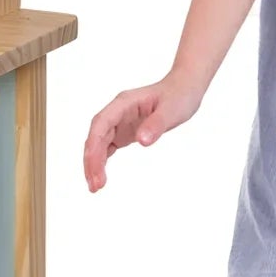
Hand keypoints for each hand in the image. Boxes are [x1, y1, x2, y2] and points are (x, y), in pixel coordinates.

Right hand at [84, 74, 204, 190]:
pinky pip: (107, 147)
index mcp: (123, 103)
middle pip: (96, 137)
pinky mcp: (124, 131)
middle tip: (95, 186)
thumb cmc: (178, 96)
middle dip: (92, 161)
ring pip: (98, 144)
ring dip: (94, 164)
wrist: (183, 89)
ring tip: (95, 186)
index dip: (94, 147)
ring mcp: (119, 122)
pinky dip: (102, 161)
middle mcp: (116, 112)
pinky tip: (100, 176)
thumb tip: (142, 142)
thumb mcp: (171, 111)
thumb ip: (156, 125)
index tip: (95, 168)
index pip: (101, 125)